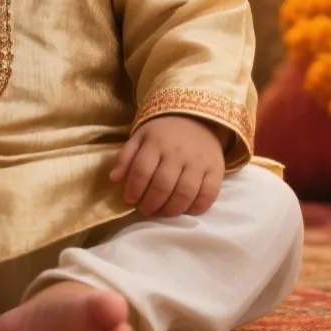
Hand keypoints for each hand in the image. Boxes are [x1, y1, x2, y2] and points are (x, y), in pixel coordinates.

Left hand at [110, 115, 225, 217]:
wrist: (197, 117)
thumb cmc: (163, 132)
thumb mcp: (140, 137)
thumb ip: (126, 157)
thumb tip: (114, 179)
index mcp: (156, 142)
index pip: (142, 171)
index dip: (134, 190)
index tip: (130, 200)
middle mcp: (179, 152)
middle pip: (163, 186)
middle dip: (151, 204)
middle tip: (146, 210)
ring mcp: (200, 161)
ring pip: (185, 193)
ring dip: (171, 210)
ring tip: (163, 212)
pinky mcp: (216, 169)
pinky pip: (209, 194)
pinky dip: (197, 208)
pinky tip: (186, 210)